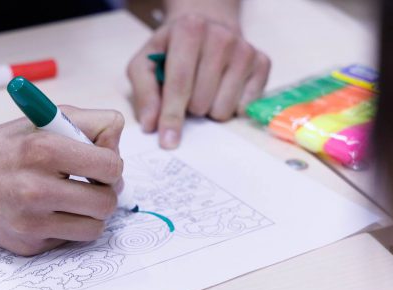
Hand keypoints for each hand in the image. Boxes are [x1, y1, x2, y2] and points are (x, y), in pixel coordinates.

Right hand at [0, 106, 124, 255]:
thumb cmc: (4, 148)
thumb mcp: (44, 119)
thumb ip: (90, 122)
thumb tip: (119, 145)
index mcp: (43, 150)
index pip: (109, 166)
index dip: (111, 164)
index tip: (101, 163)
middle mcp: (35, 188)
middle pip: (107, 202)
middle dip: (105, 191)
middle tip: (92, 183)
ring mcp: (31, 222)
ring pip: (95, 227)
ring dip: (91, 213)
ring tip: (75, 198)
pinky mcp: (28, 244)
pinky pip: (71, 240)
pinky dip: (69, 226)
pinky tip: (52, 211)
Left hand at [127, 13, 270, 148]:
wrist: (206, 29)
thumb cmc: (171, 51)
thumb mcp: (145, 64)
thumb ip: (144, 94)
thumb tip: (151, 125)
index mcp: (189, 29)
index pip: (180, 83)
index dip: (171, 116)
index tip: (168, 142)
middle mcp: (221, 36)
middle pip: (201, 101)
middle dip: (189, 108)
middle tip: (187, 93)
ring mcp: (245, 50)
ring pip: (223, 109)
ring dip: (208, 109)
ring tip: (203, 89)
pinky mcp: (262, 64)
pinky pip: (243, 108)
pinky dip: (229, 106)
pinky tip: (222, 88)